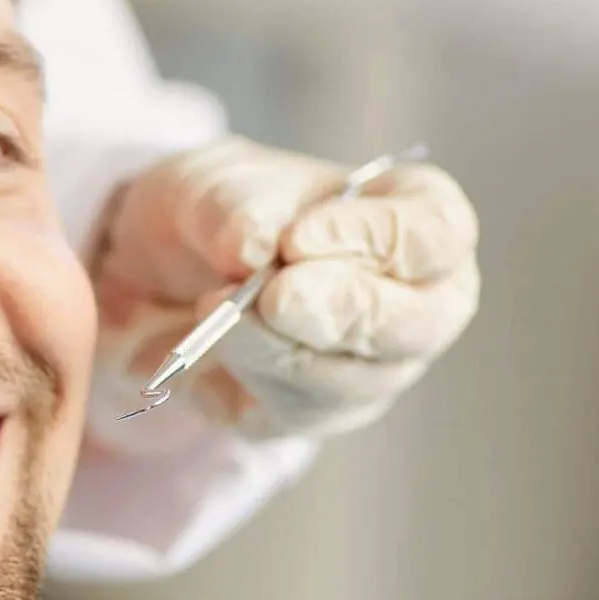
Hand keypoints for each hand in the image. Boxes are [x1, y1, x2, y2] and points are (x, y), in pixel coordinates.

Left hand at [91, 136, 479, 441]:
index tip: (297, 239)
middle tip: (272, 298)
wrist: (161, 269)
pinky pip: (291, 413)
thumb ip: (238, 209)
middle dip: (340, 311)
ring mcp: (374, 368)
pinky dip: (242, 378)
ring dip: (273, 347)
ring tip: (210, 308)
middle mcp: (415, 302)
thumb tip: (255, 247)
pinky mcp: (316, 414)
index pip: (437, 234)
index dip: (376, 239)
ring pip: (351, 380)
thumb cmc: (221, 211)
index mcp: (414, 219)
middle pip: (420, 324)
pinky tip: (208, 348)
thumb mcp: (214, 184)